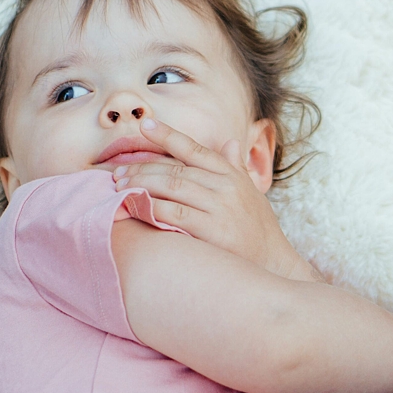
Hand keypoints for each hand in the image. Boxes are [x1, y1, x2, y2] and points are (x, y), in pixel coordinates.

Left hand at [113, 118, 316, 280]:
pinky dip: (150, 208)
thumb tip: (229, 142)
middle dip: (142, 168)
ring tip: (119, 187)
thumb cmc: (257, 229)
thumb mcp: (250, 193)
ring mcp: (220, 208)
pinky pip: (173, 214)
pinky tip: (134, 206)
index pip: (194, 149)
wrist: (274, 265)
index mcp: (231, 174)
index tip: (145, 126)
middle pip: (175, 169)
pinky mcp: (213, 232)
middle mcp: (225, 186)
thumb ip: (234, 167)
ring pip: (171, 188)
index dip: (168, 135)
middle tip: (118, 173)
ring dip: (141, 185)